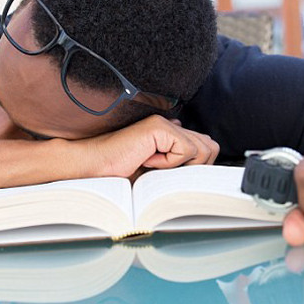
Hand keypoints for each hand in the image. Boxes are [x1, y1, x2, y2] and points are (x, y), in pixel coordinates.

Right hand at [78, 115, 219, 178]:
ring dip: (181, 166)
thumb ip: (178, 166)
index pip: (205, 148)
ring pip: (203, 149)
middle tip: (166, 174)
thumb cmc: (118, 175)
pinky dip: (170, 163)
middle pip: (210, 147)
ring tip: (155, 166)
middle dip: (195, 168)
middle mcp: (169, 125)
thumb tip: (202, 162)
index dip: (196, 168)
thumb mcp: (157, 175)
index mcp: (169, 135)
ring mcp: (164, 124)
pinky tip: (147, 160)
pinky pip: (186, 150)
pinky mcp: (159, 127)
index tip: (174, 179)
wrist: (93, 169)